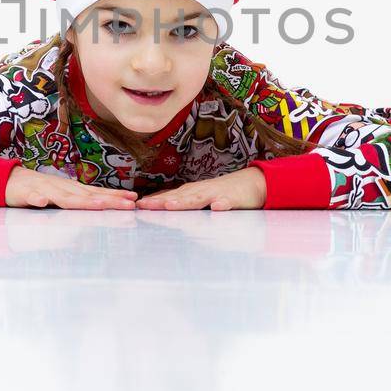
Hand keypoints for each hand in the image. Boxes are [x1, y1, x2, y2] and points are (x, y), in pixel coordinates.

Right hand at [5, 166, 138, 210]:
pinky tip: (42, 202)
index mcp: (72, 190)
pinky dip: (38, 199)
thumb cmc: (40, 190)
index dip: (115, 196)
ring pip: (63, 197)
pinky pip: (32, 197)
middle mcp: (62, 188)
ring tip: (98, 205)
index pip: (97, 193)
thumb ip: (80, 201)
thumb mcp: (63, 196)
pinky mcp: (25, 194)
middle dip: (108, 200)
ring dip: (80, 201)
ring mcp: (44, 190)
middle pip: (87, 196)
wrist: (10, 181)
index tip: (133, 200)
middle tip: (128, 205)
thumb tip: (105, 205)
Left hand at [134, 167, 265, 210]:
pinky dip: (222, 204)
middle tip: (145, 206)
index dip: (153, 201)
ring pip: (199, 198)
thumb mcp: (200, 197)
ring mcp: (217, 194)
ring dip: (185, 201)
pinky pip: (228, 202)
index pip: (169, 196)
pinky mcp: (234, 199)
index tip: (137, 206)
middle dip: (161, 202)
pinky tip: (217, 207)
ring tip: (171, 205)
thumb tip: (159, 203)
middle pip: (179, 197)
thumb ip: (182, 201)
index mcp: (192, 193)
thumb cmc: (222, 192)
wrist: (253, 183)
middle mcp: (201, 191)